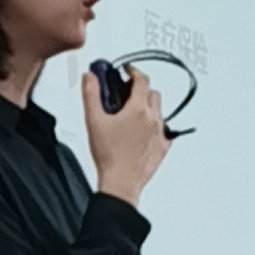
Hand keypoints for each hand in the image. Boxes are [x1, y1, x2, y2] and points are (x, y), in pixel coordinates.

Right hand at [83, 61, 170, 209]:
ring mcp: (160, 133)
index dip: (133, 72)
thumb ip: (91, 94)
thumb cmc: (109, 156)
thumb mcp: (93, 121)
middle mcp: (153, 119)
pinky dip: (155, 125)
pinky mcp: (163, 146)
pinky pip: (164, 129)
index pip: (141, 80)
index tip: (127, 71)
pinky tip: (142, 132)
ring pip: (159, 110)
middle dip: (140, 89)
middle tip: (126, 93)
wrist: (121, 182)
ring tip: (132, 114)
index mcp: (138, 109)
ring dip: (148, 106)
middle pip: (152, 93)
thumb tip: (90, 77)